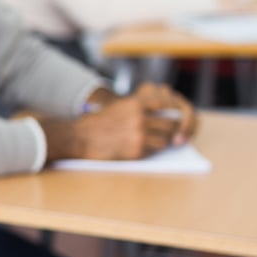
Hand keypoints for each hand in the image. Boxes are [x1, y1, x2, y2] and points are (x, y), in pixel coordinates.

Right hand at [41, 82, 194, 161]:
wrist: (80, 138)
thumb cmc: (99, 123)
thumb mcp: (119, 107)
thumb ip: (141, 108)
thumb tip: (168, 115)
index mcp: (136, 104)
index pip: (168, 105)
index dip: (174, 112)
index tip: (175, 118)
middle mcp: (140, 118)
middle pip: (171, 124)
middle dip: (171, 130)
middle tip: (167, 133)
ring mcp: (139, 135)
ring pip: (165, 140)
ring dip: (161, 142)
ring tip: (149, 142)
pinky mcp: (136, 151)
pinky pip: (154, 152)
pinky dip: (150, 151)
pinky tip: (137, 148)